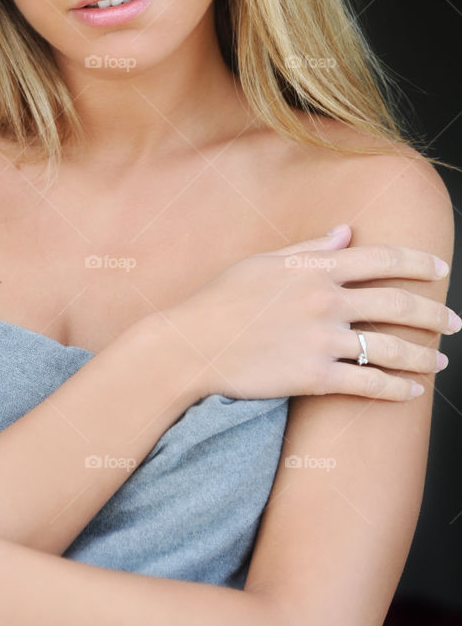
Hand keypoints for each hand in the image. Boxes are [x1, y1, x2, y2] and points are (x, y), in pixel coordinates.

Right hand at [161, 224, 456, 401]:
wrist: (190, 345)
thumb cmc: (220, 300)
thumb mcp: (261, 263)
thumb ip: (307, 250)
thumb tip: (345, 232)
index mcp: (314, 269)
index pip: (380, 258)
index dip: (417, 262)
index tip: (440, 269)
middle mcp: (324, 301)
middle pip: (396, 303)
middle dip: (433, 312)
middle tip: (454, 321)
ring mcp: (321, 340)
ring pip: (389, 348)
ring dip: (422, 356)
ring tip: (439, 362)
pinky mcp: (314, 377)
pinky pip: (367, 384)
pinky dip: (395, 389)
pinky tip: (410, 392)